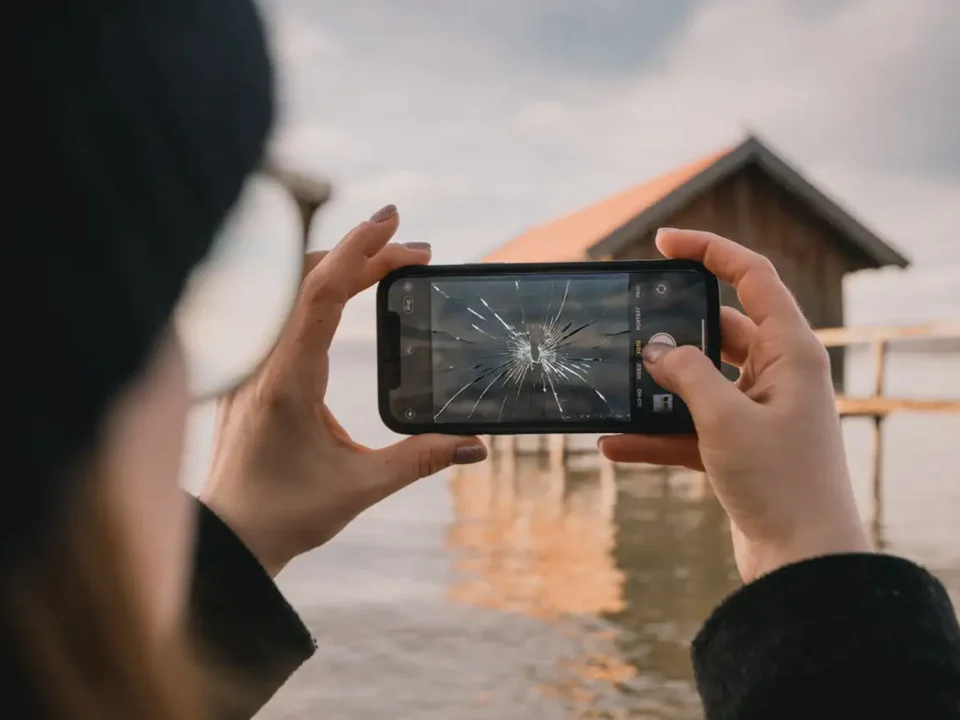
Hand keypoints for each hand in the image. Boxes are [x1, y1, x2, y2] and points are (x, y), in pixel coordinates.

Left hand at [200, 205, 487, 575]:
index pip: (320, 294)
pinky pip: (281, 309)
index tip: (392, 221)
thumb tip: (475, 444)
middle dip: (363, 253)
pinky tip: (349, 292)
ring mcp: (251, 364)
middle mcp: (262, 362)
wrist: (228, 538)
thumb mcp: (360, 488)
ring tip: (392, 264)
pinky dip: (320, 287)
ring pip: (291, 288)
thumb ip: (421, 459)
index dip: (358, 251)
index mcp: (287, 382)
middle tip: (417, 251)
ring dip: (342, 266)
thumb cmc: (285, 514)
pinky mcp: (250, 371)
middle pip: (308, 278)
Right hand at [598, 229, 869, 583]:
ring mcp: (756, 412)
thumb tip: (655, 350)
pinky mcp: (738, 448)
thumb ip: (686, 374)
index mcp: (789, 351)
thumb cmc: (779, 482)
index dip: (709, 251)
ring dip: (658, 388)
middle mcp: (775, 374)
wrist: (802, 561)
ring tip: (616, 385)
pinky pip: (688, 428)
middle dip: (673, 330)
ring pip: (697, 381)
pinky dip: (655, 434)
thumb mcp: (724, 418)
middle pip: (718, 329)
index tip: (663, 243)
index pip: (751, 277)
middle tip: (629, 325)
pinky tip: (613, 443)